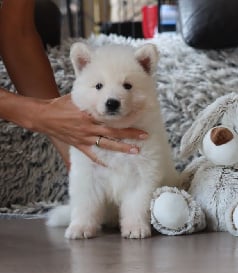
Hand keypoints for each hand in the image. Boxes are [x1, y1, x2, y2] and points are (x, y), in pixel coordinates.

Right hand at [31, 94, 147, 164]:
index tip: (139, 114)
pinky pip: (92, 155)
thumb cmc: (61, 104)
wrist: (43, 116)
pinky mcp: (79, 145)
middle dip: (130, 134)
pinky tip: (111, 166)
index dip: (126, 115)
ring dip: (122, 148)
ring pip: (107, 144)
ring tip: (135, 151)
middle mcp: (89, 126)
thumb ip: (93, 98)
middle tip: (144, 136)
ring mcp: (84, 137)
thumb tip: (107, 92)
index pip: (112, 115)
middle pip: (113, 131)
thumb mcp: (78, 97)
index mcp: (90, 113)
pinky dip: (101, 161)